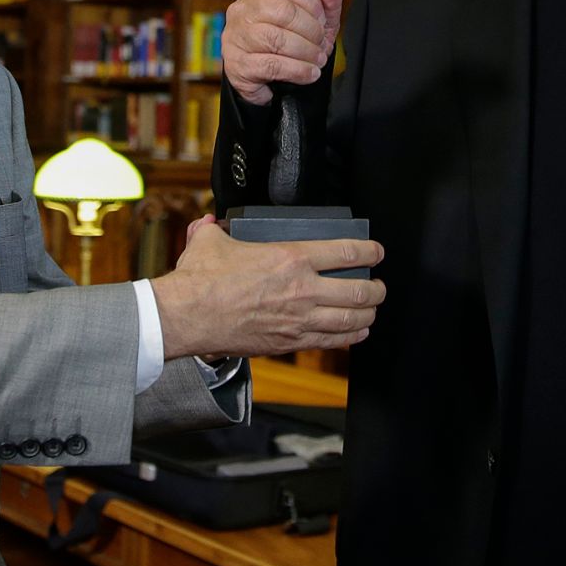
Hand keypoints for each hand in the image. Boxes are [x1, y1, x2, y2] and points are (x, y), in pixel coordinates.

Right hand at [152, 219, 384, 357]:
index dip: (369, 251)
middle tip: (378, 285)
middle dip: (376, 288)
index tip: (376, 251)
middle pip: (358, 291)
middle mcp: (301, 290)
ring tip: (372, 308)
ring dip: (368, 313)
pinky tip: (356, 332)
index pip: (345, 253)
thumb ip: (215, 229)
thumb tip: (210, 222)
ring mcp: (298, 319)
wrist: (187, 317)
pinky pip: (331, 341)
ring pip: (350, 319)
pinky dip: (350, 336)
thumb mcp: (210, 242)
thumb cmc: (199, 281)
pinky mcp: (288, 342)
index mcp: (289, 258)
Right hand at [222, 0, 346, 105]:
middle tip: (321, 43)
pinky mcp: (238, 64)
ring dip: (306, 52)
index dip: (311, 2)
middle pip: (282, 11)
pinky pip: (272, 65)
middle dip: (310, 29)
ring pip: (276, 38)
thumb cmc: (291, 42)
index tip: (322, 19)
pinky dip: (298, 70)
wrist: (270, 81)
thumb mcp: (315, 18)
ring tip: (318, 60)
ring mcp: (237, 36)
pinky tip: (309, 73)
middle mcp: (244, 9)